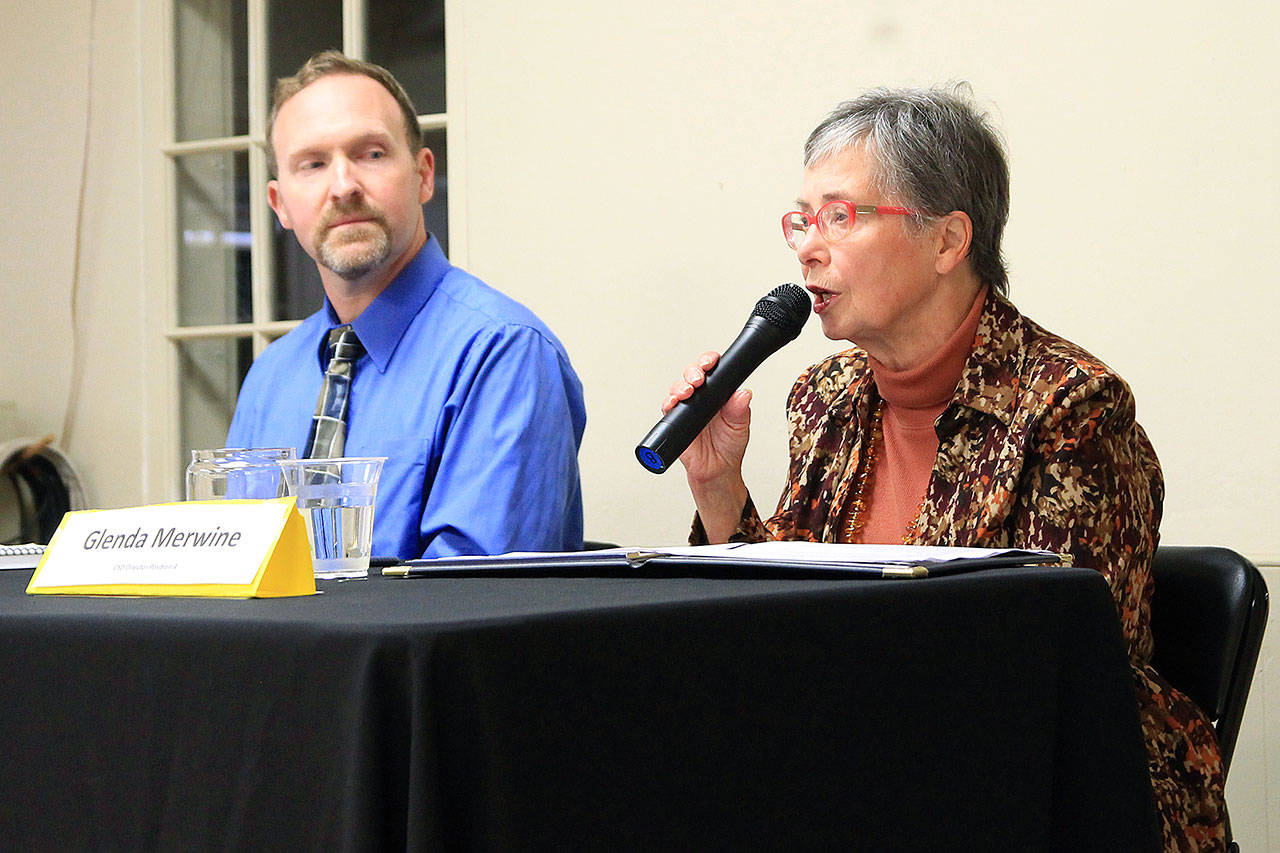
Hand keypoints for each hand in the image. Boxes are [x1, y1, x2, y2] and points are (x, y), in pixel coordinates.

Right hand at [661, 352, 751, 541]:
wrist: (716, 471)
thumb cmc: (729, 448)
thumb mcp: (740, 426)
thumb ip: (740, 410)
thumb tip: (743, 393)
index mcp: (719, 393)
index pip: (713, 370)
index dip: (709, 361)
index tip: (711, 362)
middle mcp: (702, 397)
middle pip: (692, 374)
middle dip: (693, 371)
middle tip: (698, 378)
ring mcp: (687, 408)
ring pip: (678, 387)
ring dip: (680, 385)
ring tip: (687, 391)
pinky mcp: (675, 420)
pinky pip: (668, 406)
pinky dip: (669, 402)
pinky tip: (673, 402)